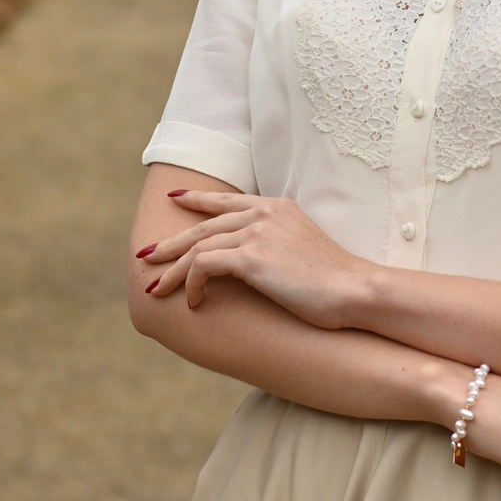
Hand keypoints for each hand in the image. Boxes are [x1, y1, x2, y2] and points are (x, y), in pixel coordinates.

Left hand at [137, 189, 368, 325]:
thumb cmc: (335, 279)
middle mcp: (264, 214)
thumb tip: (259, 257)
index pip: (228, 200)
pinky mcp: (252, 258)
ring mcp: (258, 233)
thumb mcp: (303, 247)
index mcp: (277, 207)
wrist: (353, 289)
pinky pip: (204, 266)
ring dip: (174, 269)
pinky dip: (192, 283)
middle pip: (205, 223)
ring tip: (157, 288)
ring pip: (199, 246)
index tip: (177, 200)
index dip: (199, 199)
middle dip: (172, 241)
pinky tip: (194, 301)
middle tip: (147, 254)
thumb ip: (278, 241)